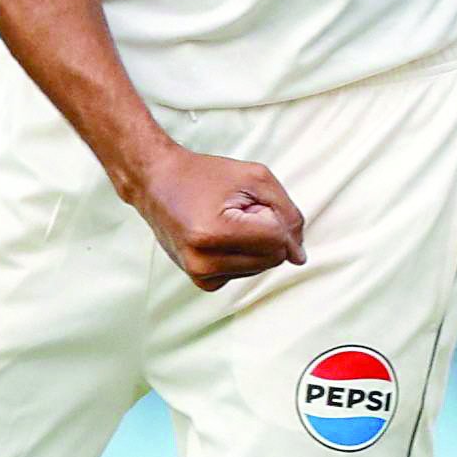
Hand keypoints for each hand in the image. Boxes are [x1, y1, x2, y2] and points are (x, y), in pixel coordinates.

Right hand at [131, 144, 304, 290]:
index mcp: (214, 233)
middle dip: (267, 231)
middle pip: (273, 257)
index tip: (253, 202)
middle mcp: (203, 261)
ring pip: (262, 266)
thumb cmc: (205, 175)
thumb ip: (288, 214)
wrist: (157, 183)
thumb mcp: (256, 179)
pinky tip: (222, 237)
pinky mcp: (201, 281)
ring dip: (255, 243)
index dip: (277, 218)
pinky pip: (246, 273)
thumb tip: (299, 256)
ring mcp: (200, 274)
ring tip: (227, 221)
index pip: (278, 240)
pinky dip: (244, 255)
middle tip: (238, 210)